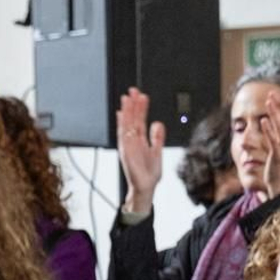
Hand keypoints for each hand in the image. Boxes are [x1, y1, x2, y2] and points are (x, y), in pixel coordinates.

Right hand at [115, 87, 164, 215]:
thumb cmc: (149, 174)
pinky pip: (123, 136)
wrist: (146, 189)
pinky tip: (122, 116)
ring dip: (126, 111)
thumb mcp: (157, 151)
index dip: (140, 108)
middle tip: (133, 91)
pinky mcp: (126, 152)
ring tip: (127, 99)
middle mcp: (132, 142)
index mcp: (140, 140)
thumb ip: (157, 137)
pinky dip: (122, 126)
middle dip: (131, 105)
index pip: (139, 120)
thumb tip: (158, 123)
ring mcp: (128, 146)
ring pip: (126, 125)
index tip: (141, 96)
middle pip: (131, 119)